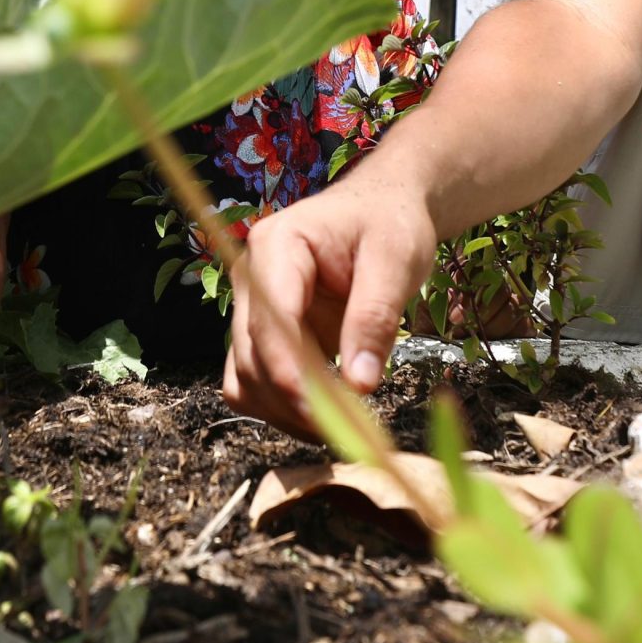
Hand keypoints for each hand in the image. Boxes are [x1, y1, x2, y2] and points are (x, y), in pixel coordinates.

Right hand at [224, 174, 437, 438]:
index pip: (270, 321)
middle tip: (350, 433)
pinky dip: (283, 408)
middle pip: (251, 357)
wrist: (382, 208)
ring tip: (341, 428)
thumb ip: (374, 319)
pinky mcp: (263, 334)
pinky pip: (256, 383)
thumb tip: (360, 385)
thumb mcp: (396, 261)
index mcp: (277, 247)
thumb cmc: (390, 223)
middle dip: (294, 401)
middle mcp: (251, 279)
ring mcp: (252, 309)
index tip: (327, 415)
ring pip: (245, 379)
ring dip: (284, 412)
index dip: (292, 375)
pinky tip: (324, 415)